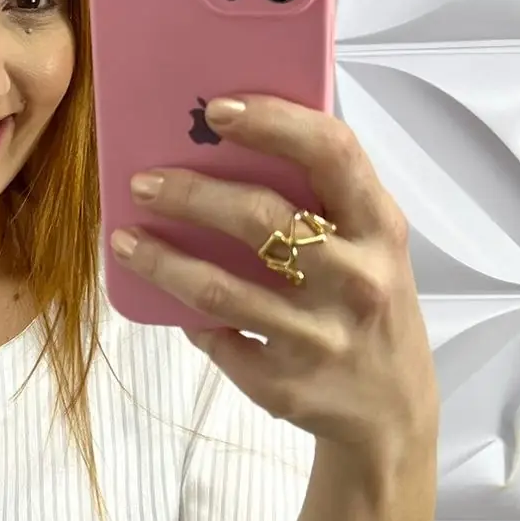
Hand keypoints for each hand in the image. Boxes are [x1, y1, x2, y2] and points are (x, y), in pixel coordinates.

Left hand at [109, 93, 439, 460]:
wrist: (393, 413)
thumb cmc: (368, 304)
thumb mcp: (370, 247)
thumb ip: (320, 201)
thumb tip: (225, 146)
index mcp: (380, 228)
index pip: (332, 153)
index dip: (274, 122)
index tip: (217, 107)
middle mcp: (358, 280)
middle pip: (261, 219)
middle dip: (190, 194)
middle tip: (141, 182)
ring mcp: (322, 338)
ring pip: (221, 290)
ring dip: (162, 260)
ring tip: (126, 239)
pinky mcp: (287, 385)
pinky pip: (217, 341)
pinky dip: (188, 319)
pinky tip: (169, 301)